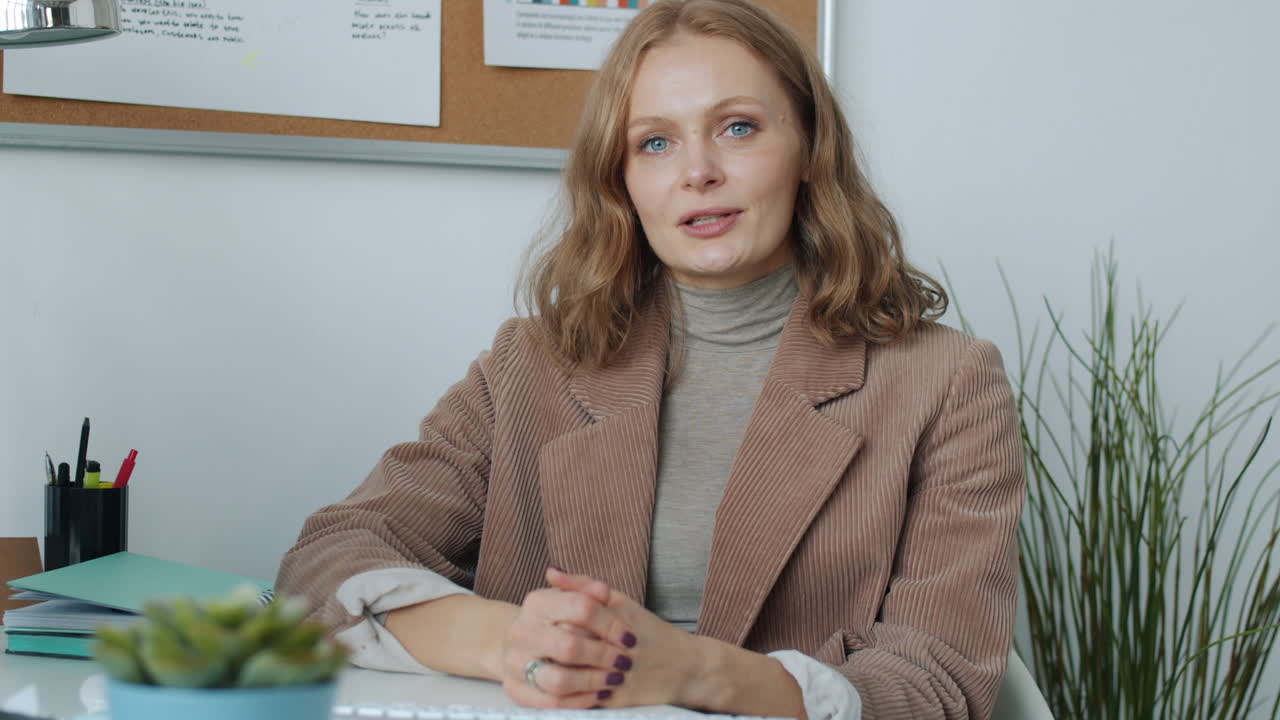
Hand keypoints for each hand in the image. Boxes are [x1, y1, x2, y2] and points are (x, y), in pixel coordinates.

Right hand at [499, 570, 637, 708]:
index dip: (610, 624)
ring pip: (559, 680)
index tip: (628, 636)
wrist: (533, 646)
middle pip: (569, 647)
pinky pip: (552, 703)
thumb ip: (591, 591)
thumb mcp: (581, 599)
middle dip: (603, 656)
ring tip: (613, 678)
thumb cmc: (568, 620)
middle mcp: (520, 631)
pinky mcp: (516, 690)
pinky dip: (580, 700)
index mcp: (537, 602)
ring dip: (593, 681)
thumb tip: (601, 588)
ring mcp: (514, 662)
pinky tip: (598, 693)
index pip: (581, 608)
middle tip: (624, 661)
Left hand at [546, 568, 702, 708]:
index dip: (559, 618)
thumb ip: (584, 585)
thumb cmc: (649, 632)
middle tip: (544, 646)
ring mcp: (616, 677)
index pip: (575, 613)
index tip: (552, 621)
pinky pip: (577, 701)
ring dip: (552, 671)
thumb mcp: (621, 602)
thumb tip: (551, 571)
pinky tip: (555, 686)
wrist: (684, 669)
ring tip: (545, 665)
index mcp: (617, 618)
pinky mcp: (615, 702)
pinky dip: (562, 694)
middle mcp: (617, 648)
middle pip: (569, 644)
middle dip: (553, 646)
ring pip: (568, 676)